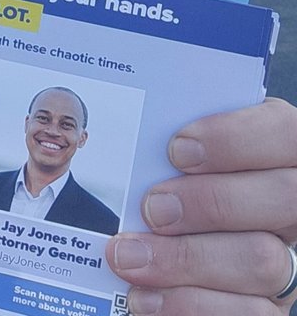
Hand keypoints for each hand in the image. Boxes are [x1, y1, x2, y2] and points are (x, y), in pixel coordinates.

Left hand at [105, 98, 296, 314]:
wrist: (171, 231)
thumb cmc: (171, 174)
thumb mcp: (180, 144)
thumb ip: (171, 130)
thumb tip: (122, 108)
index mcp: (280, 152)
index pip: (285, 133)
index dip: (235, 139)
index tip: (177, 149)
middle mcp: (293, 205)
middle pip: (282, 199)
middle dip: (209, 203)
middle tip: (151, 208)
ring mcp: (290, 260)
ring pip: (264, 261)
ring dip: (186, 260)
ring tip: (128, 257)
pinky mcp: (271, 307)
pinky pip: (250, 314)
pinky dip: (188, 305)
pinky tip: (144, 296)